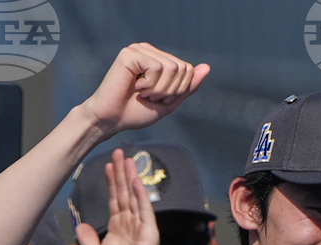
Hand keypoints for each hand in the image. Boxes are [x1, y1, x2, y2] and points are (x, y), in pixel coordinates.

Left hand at [76, 149, 160, 244]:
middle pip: (126, 193)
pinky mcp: (150, 234)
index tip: (108, 165)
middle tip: (119, 152)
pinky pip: (145, 211)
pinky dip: (141, 195)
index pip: (115, 199)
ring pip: (135, 198)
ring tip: (127, 159)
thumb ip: (88, 239)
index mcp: (119, 228)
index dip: (112, 182)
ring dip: (131, 178)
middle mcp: (131, 225)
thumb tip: (81, 224)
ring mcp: (141, 228)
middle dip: (122, 173)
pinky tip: (136, 181)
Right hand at [80, 43, 209, 136]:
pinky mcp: (130, 53)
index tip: (160, 98)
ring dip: (160, 89)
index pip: (188, 69)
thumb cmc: (137, 112)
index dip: (179, 90)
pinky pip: (157, 67)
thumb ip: (188, 86)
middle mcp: (150, 50)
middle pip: (182, 68)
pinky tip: (136, 87)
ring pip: (172, 68)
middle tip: (151, 96)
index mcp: (159, 59)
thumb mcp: (170, 101)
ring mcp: (139, 49)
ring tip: (143, 93)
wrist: (113, 120)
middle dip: (171, 90)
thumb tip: (207, 67)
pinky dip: (151, 84)